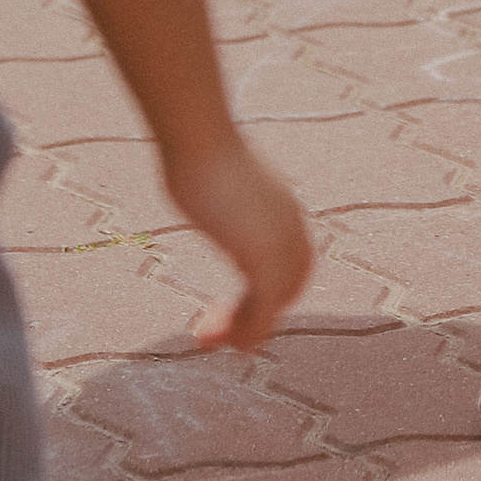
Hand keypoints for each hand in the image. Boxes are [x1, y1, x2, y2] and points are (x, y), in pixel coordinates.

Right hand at [166, 133, 314, 350]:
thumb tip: (189, 171)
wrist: (199, 139)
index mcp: (282, 208)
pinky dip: (246, 332)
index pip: (291, 263)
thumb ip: (212, 191)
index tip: (230, 301)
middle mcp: (290, 228)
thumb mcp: (210, 175)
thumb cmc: (193, 148)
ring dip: (243, 329)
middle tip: (216, 328)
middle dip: (256, 313)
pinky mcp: (264, 261)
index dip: (266, 288)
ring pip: (275, 304)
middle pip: (289, 287)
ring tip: (208, 340)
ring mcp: (281, 245)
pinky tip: (217, 340)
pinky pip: (263, 312)